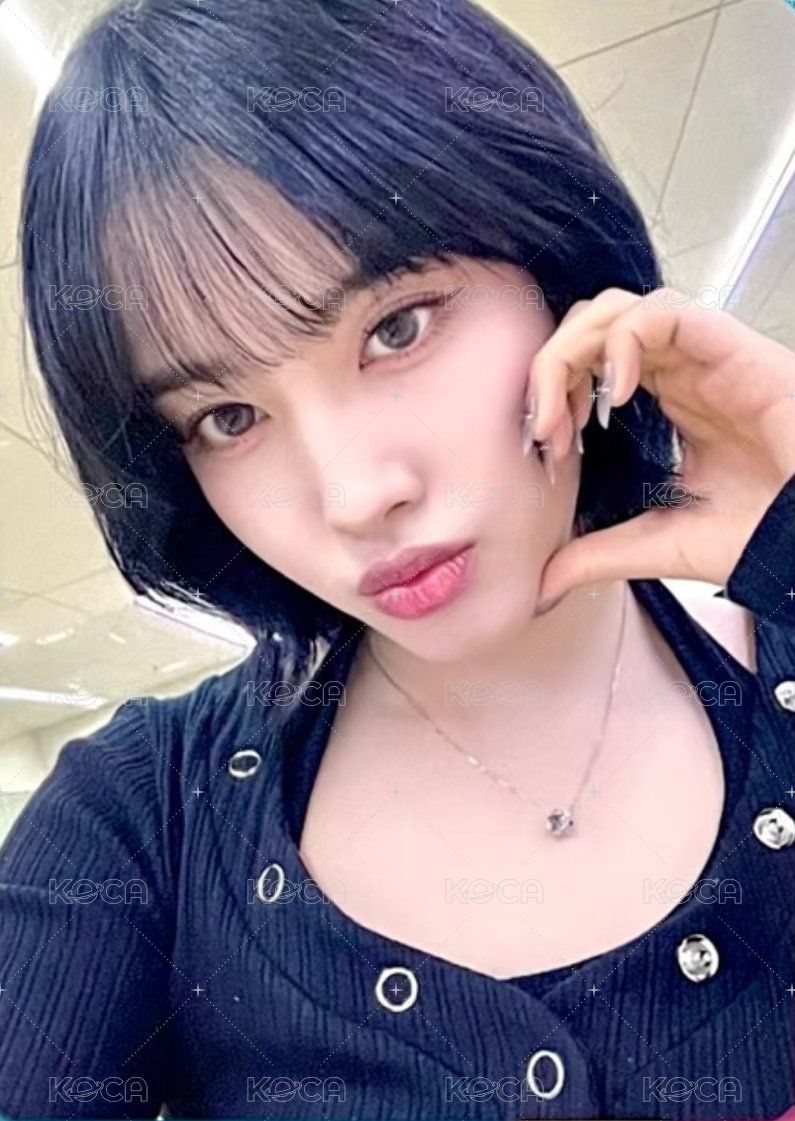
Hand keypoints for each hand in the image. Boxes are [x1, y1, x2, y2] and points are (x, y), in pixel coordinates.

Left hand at [526, 287, 794, 610]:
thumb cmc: (766, 531)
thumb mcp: (662, 543)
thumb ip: (600, 552)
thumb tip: (542, 582)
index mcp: (663, 405)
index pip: (586, 364)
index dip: (550, 392)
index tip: (543, 444)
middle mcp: (678, 373)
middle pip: (592, 325)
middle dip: (550, 366)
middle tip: (544, 425)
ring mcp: (701, 357)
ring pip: (617, 308)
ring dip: (575, 348)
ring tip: (570, 410)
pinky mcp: (729, 347)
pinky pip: (663, 310)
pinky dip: (623, 339)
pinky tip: (617, 391)